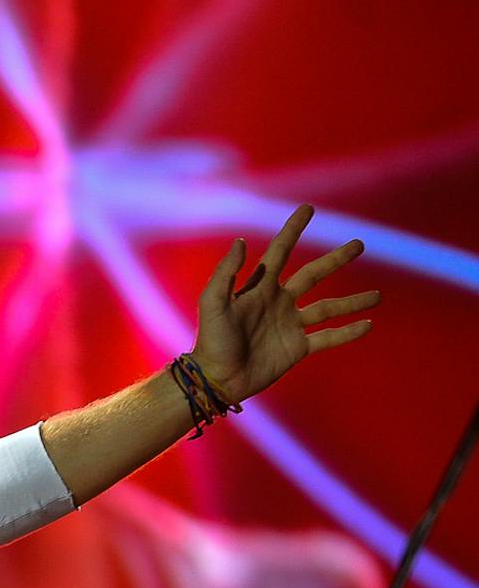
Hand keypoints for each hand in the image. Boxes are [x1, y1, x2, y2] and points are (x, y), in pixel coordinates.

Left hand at [191, 204, 378, 402]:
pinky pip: (328, 338)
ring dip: (353, 302)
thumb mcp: (213, 303)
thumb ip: (226, 273)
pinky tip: (368, 325)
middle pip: (313, 275)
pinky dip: (348, 333)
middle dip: (335, 260)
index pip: (280, 251)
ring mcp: (290, 325)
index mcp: (259, 288)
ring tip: (377, 296)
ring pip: (328, 308)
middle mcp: (279, 302)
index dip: (293, 230)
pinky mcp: (297, 348)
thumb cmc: (211, 340)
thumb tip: (242, 241)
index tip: (308, 209)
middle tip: (358, 245)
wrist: (218, 378)